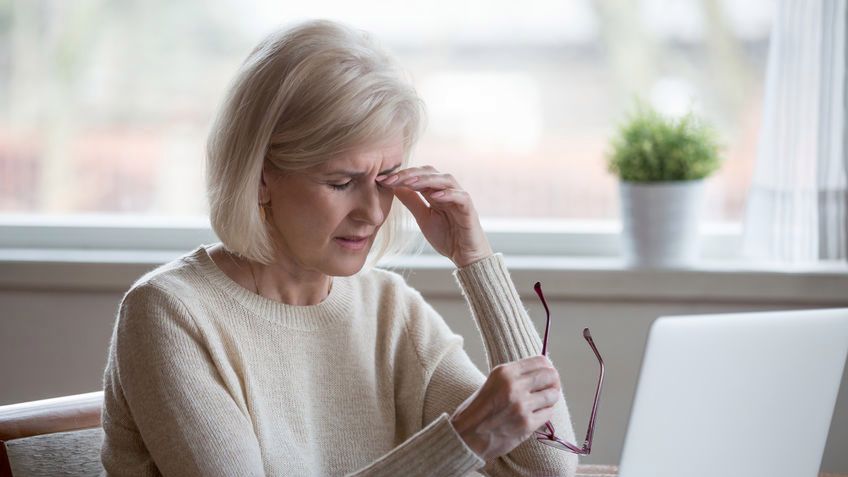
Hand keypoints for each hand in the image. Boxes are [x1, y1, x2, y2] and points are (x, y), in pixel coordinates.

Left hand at [377, 166, 492, 267]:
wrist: (465, 256)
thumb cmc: (447, 236)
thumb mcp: (423, 218)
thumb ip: (412, 201)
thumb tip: (395, 187)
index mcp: (436, 192)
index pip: (418, 176)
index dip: (401, 175)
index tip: (381, 180)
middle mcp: (448, 190)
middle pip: (430, 172)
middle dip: (410, 174)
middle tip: (392, 179)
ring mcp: (460, 198)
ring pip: (445, 179)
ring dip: (427, 180)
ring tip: (410, 183)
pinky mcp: (469, 209)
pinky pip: (461, 196)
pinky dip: (448, 194)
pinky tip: (435, 196)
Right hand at [449, 356, 561, 460]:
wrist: (467, 435)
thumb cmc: (479, 409)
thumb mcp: (494, 383)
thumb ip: (516, 376)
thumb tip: (543, 371)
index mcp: (504, 372)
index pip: (540, 361)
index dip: (548, 367)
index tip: (548, 374)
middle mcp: (514, 386)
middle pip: (550, 376)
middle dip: (553, 382)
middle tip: (551, 388)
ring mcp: (521, 405)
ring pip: (552, 395)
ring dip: (550, 399)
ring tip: (542, 403)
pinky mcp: (526, 424)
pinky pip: (548, 413)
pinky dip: (545, 413)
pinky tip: (535, 415)